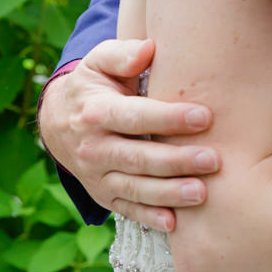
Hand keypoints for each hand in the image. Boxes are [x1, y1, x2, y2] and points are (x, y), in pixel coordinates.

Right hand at [38, 38, 219, 230]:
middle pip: (137, 157)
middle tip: (213, 160)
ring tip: (201, 193)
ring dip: (168, 193)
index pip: (135, 117)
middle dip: (176, 161)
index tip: (205, 116)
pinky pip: (126, 209)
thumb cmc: (94, 85)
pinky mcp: (103, 194)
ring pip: (134, 188)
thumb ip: (123, 54)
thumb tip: (149, 49)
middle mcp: (93, 147)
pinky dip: (149, 218)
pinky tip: (174, 223)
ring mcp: (96, 175)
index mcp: (96, 112)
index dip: (169, 118)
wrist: (58, 120)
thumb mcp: (100, 61)